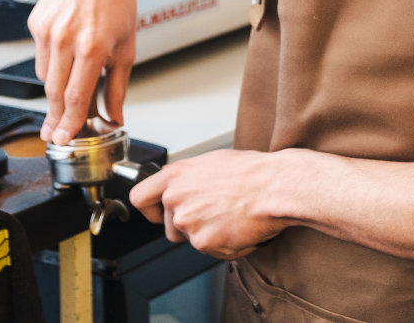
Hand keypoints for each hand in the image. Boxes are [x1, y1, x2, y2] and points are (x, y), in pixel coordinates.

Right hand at [27, 0, 136, 143]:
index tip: (63, 138)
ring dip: (56, 86)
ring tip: (73, 75)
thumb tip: (115, 117)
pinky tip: (66, 48)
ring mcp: (48, 30)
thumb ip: (117, 87)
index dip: (69, 123)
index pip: (76, 97)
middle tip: (53, 132)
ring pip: (45, 76)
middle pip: (54, 92)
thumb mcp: (126, 48)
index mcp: (93, 47)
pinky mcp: (36, 22)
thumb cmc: (117, 3)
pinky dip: (52, 61)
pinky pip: (40, 55)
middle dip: (54, 117)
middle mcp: (67, 39)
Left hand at [130, 150, 293, 260]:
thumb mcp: (211, 162)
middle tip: (213, 215)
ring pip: (191, 240)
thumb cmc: (252, 172)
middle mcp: (176, 199)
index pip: (139, 198)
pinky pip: (211, 252)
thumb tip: (181, 185)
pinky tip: (239, 228)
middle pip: (169, 227)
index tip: (158, 213)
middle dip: (189, 227)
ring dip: (209, 235)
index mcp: (175, 176)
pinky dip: (226, 246)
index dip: (150, 210)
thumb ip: (188, 177)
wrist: (275, 187)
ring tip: (231, 218)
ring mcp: (188, 222)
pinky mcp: (204, 242)